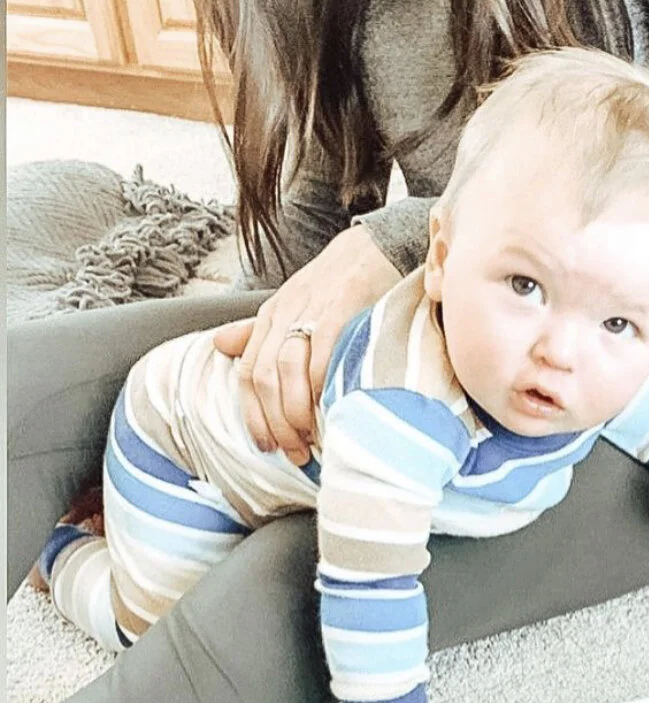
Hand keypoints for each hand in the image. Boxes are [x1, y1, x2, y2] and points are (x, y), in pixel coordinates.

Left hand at [214, 224, 401, 464]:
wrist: (373, 248)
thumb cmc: (337, 285)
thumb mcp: (291, 303)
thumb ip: (258, 330)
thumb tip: (220, 346)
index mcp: (270, 317)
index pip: (248, 373)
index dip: (252, 415)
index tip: (265, 446)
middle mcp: (283, 316)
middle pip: (264, 379)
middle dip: (275, 424)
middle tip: (293, 454)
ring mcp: (310, 316)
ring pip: (286, 373)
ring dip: (295, 415)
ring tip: (310, 442)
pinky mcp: (340, 315)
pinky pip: (321, 360)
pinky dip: (320, 392)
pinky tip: (329, 413)